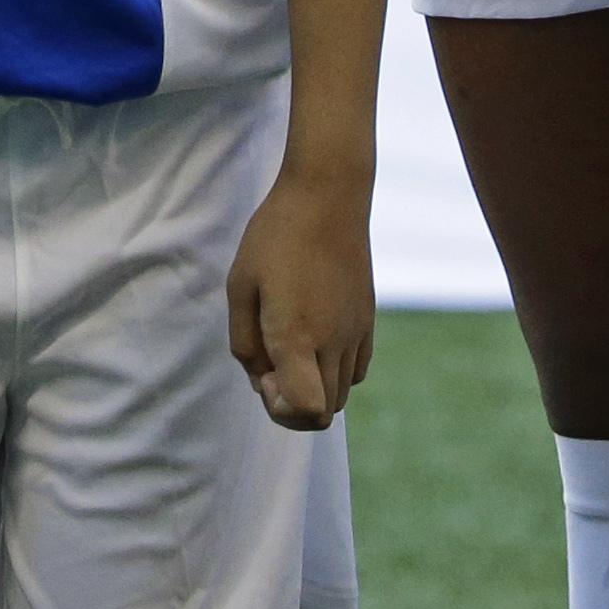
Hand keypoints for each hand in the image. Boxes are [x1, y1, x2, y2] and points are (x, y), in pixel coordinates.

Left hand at [224, 163, 375, 431]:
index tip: (264, 373)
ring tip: (290, 346)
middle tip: (270, 360)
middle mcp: (333, 342)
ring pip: (341, 395)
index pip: (307, 411)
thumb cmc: (276, 236)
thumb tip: (260, 380)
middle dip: (291, 403)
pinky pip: (356, 371)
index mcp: (297, 335)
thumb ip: (245, 341)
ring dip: (312, 387)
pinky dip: (334, 372)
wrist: (329, 195)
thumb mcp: (241, 286)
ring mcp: (356, 333)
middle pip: (323, 413)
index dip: (280, 409)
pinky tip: (314, 338)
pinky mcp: (368, 321)